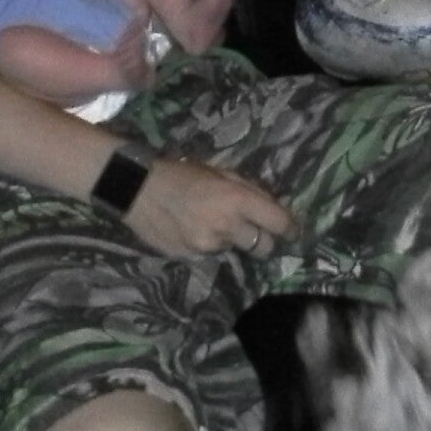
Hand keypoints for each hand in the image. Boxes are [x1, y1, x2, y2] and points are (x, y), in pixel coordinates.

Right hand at [124, 155, 297, 258]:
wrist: (136, 189)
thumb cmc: (182, 173)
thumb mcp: (221, 172)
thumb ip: (249, 190)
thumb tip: (275, 205)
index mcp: (238, 201)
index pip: (278, 224)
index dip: (290, 229)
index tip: (293, 231)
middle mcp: (227, 227)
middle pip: (263, 247)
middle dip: (263, 239)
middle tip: (253, 229)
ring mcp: (207, 247)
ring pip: (234, 250)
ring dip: (231, 240)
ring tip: (211, 222)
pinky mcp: (191, 257)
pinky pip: (211, 254)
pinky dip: (209, 244)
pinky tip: (194, 229)